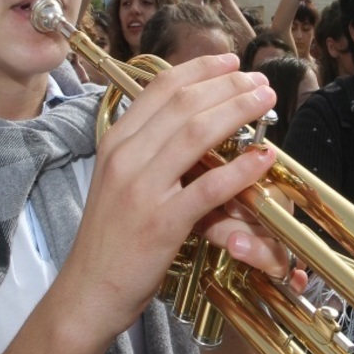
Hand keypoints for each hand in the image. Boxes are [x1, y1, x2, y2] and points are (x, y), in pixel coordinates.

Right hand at [66, 56, 285, 334]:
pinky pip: (209, 187)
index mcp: (116, 142)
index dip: (202, 69)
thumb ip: (146, 150)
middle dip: (229, 85)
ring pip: (196, 133)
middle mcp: (126, 157)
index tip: (232, 63)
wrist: (88, 291)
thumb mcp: (119, 181)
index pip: (161, 88)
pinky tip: (264, 157)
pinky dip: (240, 169)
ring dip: (238, 111)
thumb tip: (187, 122)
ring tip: (265, 103)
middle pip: (184, 103)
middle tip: (261, 82)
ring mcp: (142, 189)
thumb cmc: (110, 239)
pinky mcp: (161, 223)